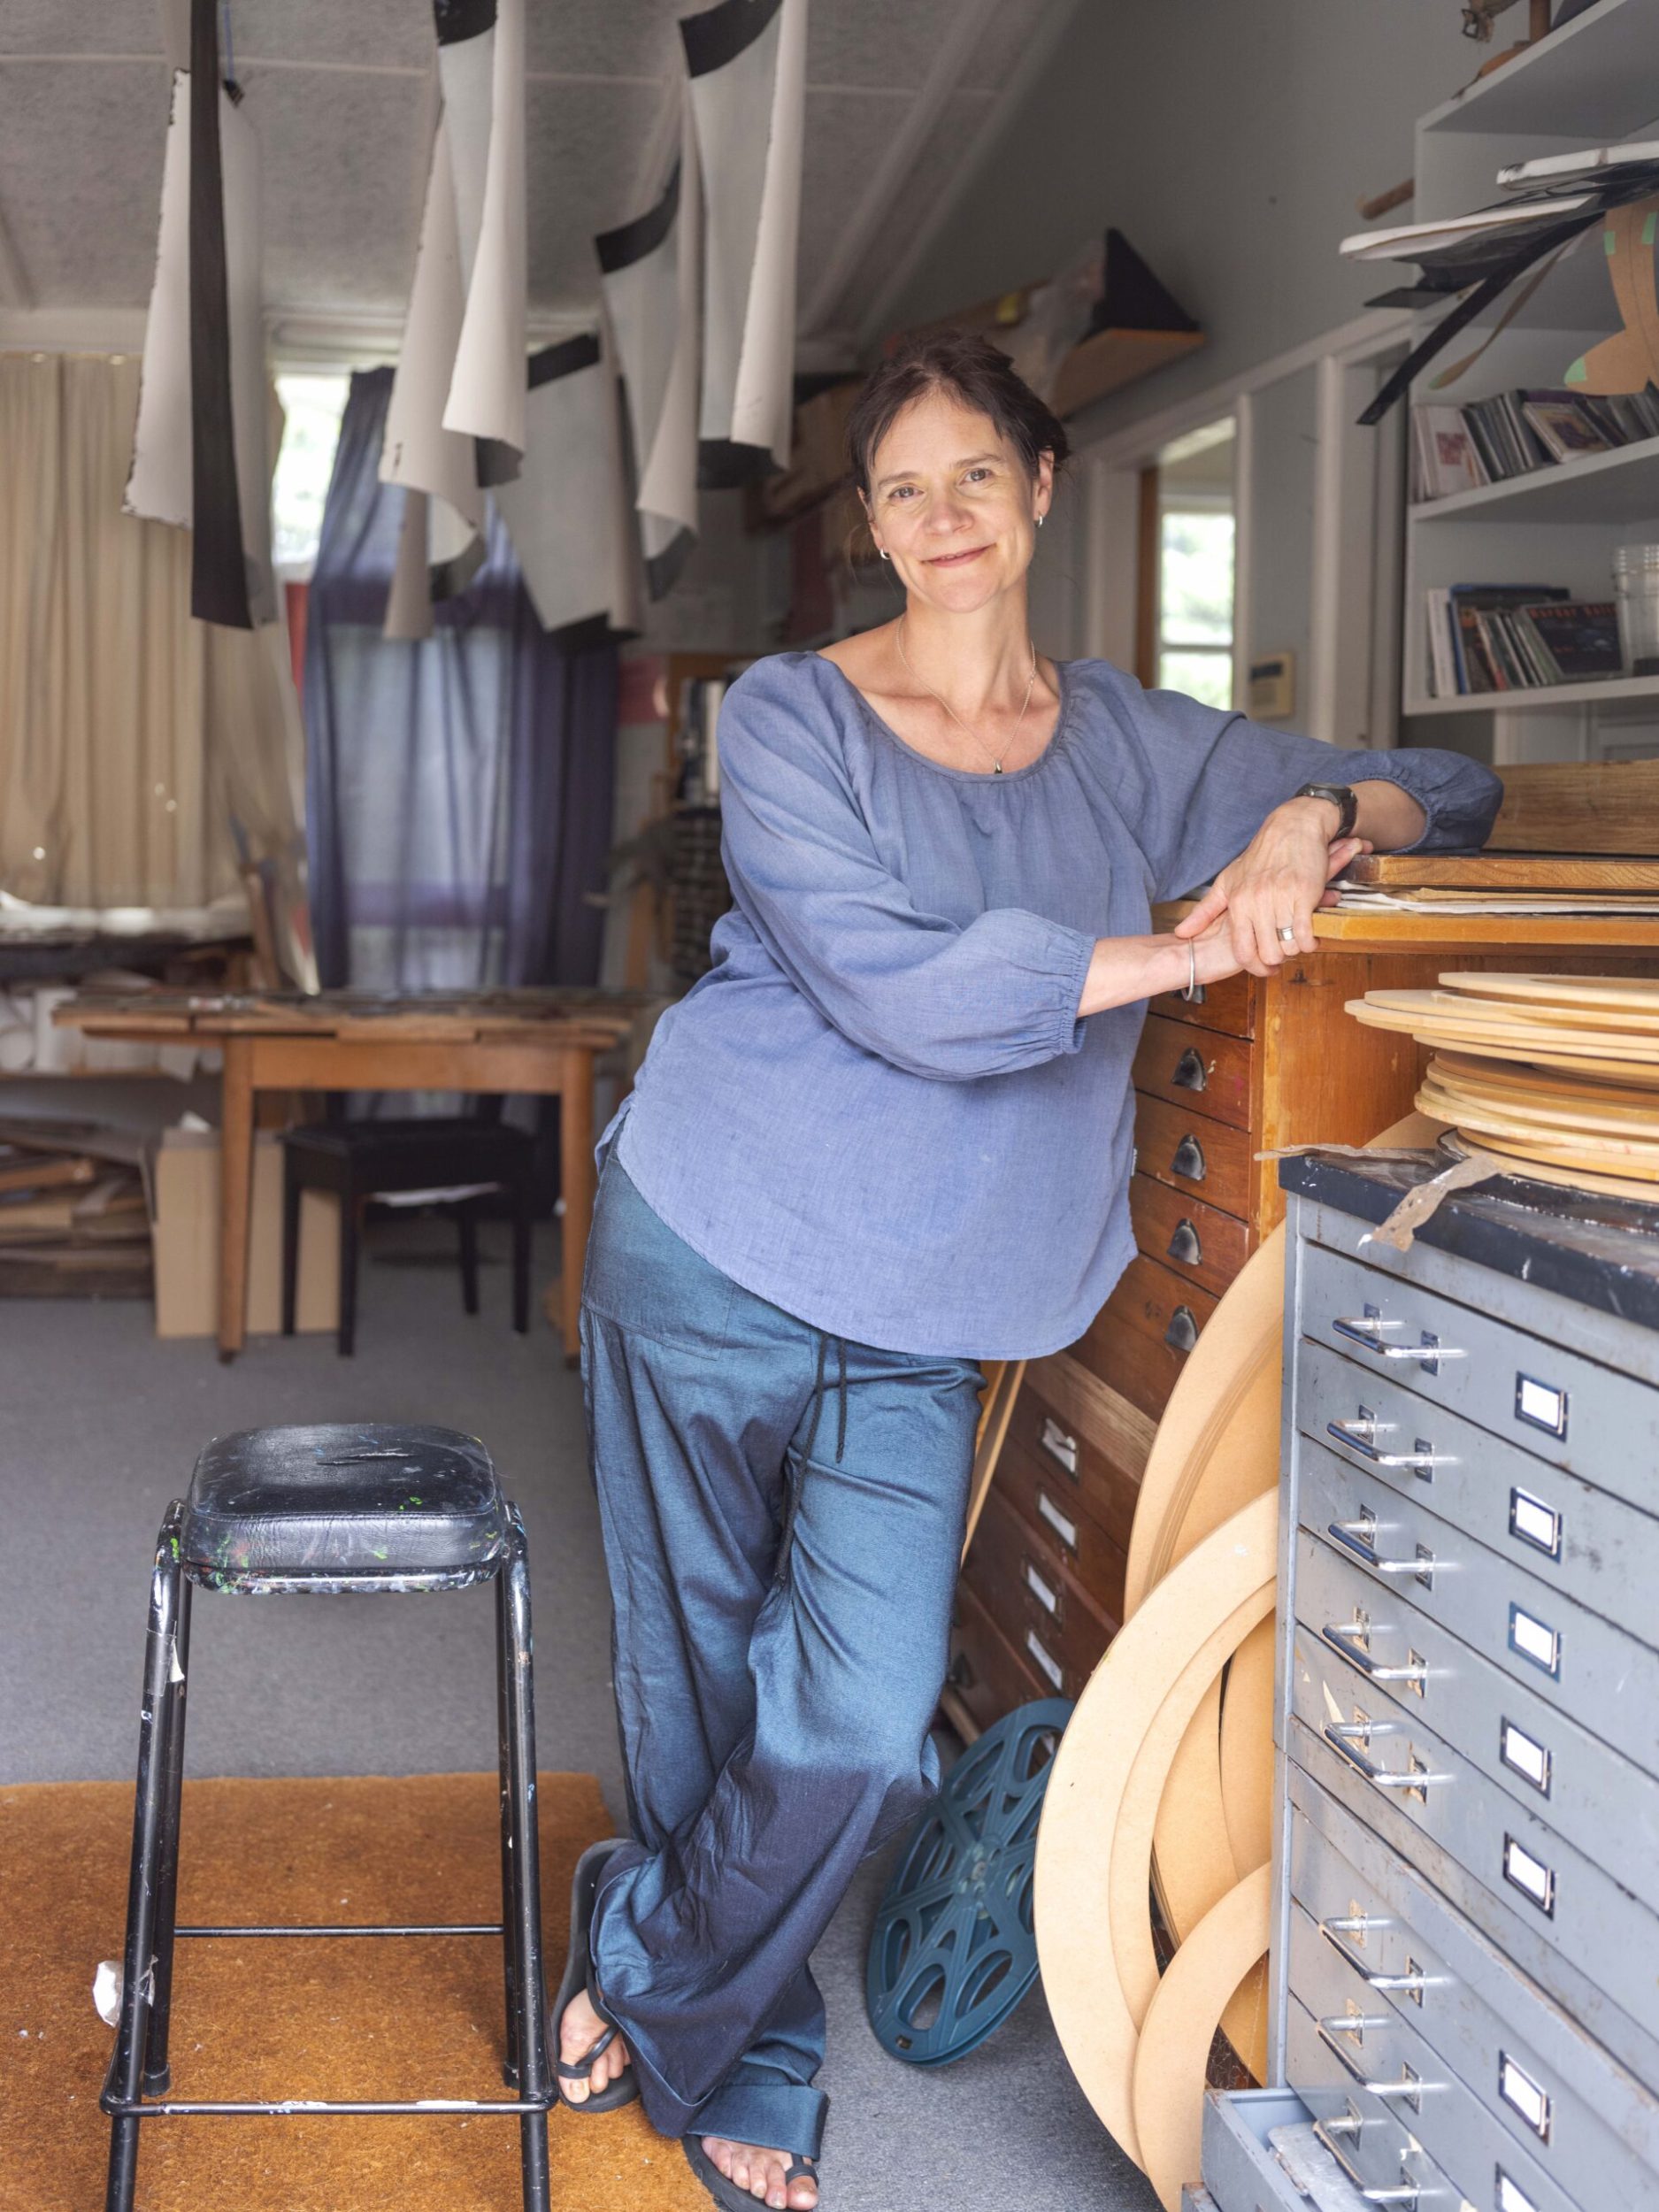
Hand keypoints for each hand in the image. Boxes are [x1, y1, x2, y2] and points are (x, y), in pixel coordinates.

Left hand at [1174, 807, 1369, 974]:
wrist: (1293, 827)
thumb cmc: (1261, 857)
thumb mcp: (1227, 882)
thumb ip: (1205, 911)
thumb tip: (1181, 933)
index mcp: (1238, 902)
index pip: (1242, 950)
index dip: (1254, 967)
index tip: (1263, 969)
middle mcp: (1258, 902)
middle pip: (1268, 953)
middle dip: (1277, 959)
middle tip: (1282, 953)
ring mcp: (1282, 898)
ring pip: (1289, 945)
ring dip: (1294, 950)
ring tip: (1295, 942)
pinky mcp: (1305, 893)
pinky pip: (1307, 933)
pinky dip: (1310, 942)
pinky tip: (1309, 937)